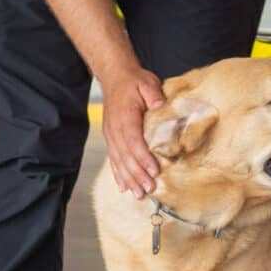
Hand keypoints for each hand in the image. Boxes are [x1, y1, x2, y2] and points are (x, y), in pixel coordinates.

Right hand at [102, 68, 166, 196]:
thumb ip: (153, 94)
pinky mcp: (111, 138)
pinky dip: (119, 174)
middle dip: (138, 175)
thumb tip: (159, 104)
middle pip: (126, 157)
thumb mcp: (146, 82)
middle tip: (149, 189)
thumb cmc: (134, 81)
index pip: (134, 142)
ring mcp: (111, 135)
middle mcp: (115, 130)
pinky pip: (113, 159)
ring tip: (139, 194)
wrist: (115, 76)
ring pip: (119, 161)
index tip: (154, 171)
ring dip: (129, 179)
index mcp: (125, 118)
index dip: (143, 158)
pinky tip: (124, 187)